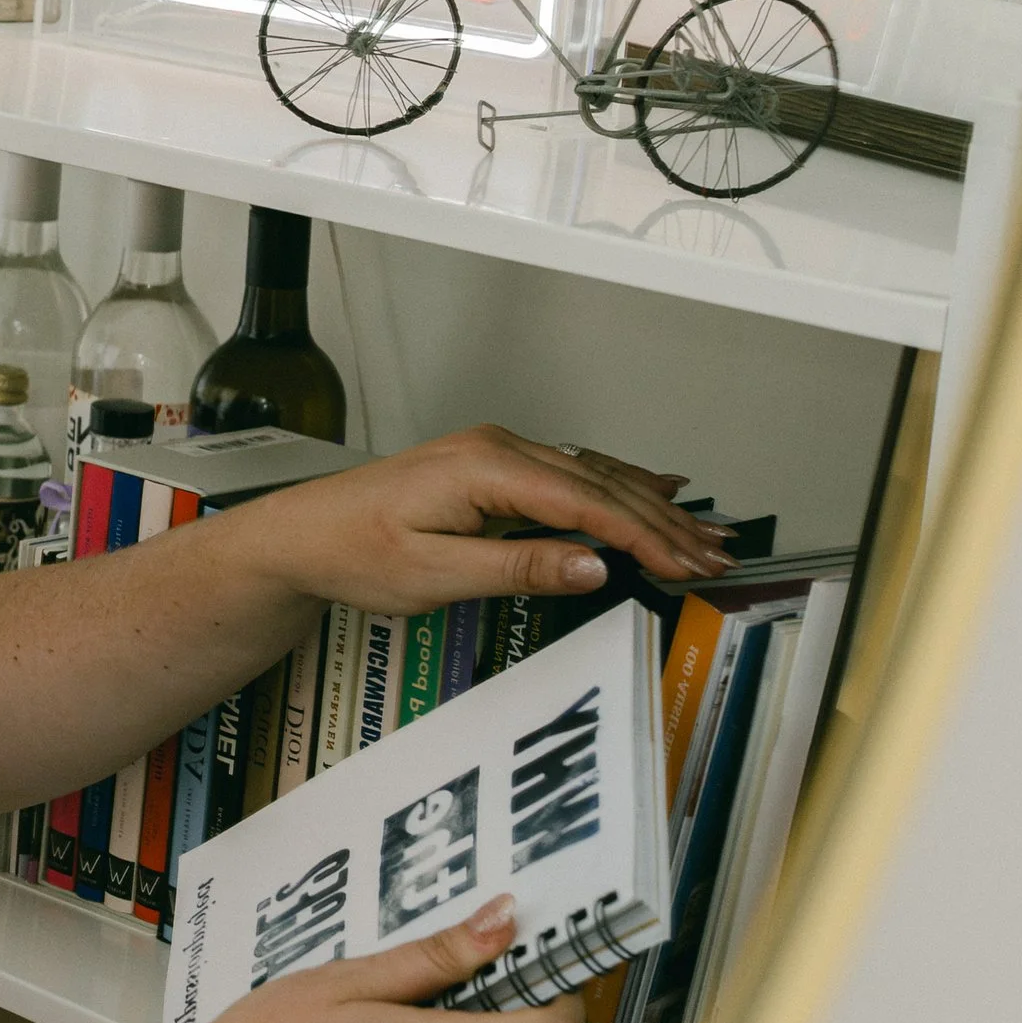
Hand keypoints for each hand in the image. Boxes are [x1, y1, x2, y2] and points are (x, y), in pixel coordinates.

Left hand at [252, 422, 727, 616]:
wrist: (302, 534)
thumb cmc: (354, 552)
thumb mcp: (435, 574)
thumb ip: (519, 567)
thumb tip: (594, 564)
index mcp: (487, 468)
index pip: (589, 504)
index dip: (647, 537)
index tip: (690, 565)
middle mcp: (498, 448)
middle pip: (602, 485)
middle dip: (667, 523)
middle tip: (719, 556)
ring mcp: (497, 453)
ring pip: (594, 475)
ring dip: (652, 506)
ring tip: (706, 533)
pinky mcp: (492, 467)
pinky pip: (571, 473)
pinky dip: (619, 488)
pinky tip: (655, 490)